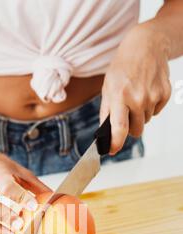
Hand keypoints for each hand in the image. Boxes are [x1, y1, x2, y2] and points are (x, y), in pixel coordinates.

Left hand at [101, 23, 171, 154]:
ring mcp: (153, 96)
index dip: (115, 143)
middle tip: (126, 112)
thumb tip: (106, 134)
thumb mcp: (108, 87)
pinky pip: (156, 112)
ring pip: (146, 121)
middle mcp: (138, 98)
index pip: (119, 128)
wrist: (146, 45)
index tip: (111, 150)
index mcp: (120, 96)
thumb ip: (106, 111)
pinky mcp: (165, 94)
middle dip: (130, 127)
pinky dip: (151, 106)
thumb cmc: (123, 67)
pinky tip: (146, 91)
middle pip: (136, 131)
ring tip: (136, 96)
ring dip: (140, 115)